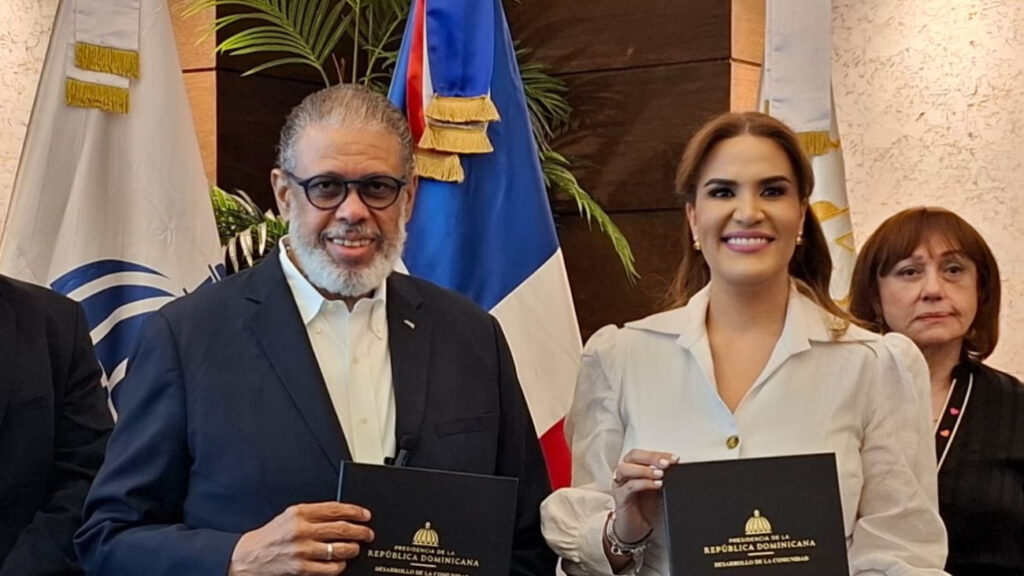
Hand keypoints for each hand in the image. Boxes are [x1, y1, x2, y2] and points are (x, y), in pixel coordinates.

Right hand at [228, 502, 374, 575]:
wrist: (248, 557)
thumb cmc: (271, 536)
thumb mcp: (289, 517)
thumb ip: (313, 514)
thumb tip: (342, 516)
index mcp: (299, 512)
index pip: (335, 509)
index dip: (355, 511)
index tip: (365, 515)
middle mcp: (301, 530)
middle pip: (341, 528)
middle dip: (360, 531)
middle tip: (368, 533)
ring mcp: (302, 550)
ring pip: (339, 549)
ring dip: (353, 549)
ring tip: (356, 548)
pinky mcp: (301, 568)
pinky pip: (330, 568)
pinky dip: (340, 566)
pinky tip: (341, 563)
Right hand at [609, 449, 678, 542]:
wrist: (636, 529)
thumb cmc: (645, 508)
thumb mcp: (657, 489)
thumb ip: (662, 477)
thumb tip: (677, 468)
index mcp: (634, 468)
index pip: (644, 454)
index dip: (659, 454)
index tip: (674, 459)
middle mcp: (625, 474)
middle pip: (633, 456)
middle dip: (651, 457)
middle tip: (666, 463)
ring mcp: (620, 485)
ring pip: (626, 468)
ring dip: (645, 470)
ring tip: (660, 475)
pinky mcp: (620, 498)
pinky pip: (629, 486)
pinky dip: (644, 483)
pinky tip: (656, 485)